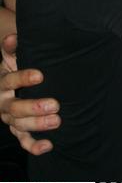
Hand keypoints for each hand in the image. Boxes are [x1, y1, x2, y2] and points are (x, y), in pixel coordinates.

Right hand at [0, 33, 60, 154]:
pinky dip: (34, 145)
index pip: (10, 81)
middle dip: (34, 107)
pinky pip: (22, 140)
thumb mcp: (12, 55)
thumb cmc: (17, 64)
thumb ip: (12, 47)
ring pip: (19, 125)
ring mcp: (9, 118)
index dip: (23, 78)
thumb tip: (12, 37)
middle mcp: (3, 102)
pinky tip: (48, 145)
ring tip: (57, 121)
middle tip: (55, 105)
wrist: (12, 80)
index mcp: (2, 82)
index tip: (40, 75)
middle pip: (14, 108)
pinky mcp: (17, 129)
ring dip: (37, 125)